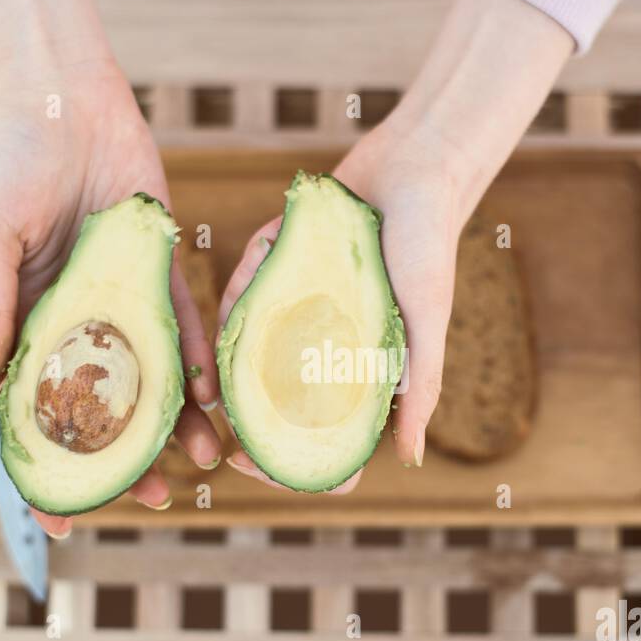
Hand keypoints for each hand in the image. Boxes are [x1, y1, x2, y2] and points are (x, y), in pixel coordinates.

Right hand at [0, 64, 220, 533]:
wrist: (65, 101)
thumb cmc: (9, 165)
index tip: (61, 523)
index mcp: (26, 325)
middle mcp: (78, 323)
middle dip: (129, 461)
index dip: (48, 471)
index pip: (35, 415)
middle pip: (106, 410)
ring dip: (179, 424)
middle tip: (156, 501)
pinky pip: (186, 328)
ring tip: (208, 464)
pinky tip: (225, 402)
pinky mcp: (160, 272)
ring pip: (155, 379)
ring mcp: (122, 301)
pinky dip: (203, 365)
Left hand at [216, 0, 572, 492]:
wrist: (411, 172)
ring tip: (212, 391)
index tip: (261, 468)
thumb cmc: (428, 249)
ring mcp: (299, 309)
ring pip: (252, 356)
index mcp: (361, 370)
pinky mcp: (279, 270)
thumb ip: (423, 388)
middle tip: (224, 452)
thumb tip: (411, 458)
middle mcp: (325, 346)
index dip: (295, 464)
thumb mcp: (428, 324)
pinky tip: (229, 314)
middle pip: (280, 408)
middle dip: (252, 435)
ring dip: (233, 375)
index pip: (326, 437)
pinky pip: (246, 297)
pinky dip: (237, 305)